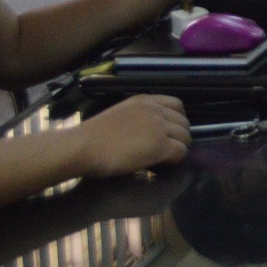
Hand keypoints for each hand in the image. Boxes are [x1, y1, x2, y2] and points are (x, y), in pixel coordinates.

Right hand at [71, 95, 189, 177]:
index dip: (176, 121)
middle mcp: (156, 110)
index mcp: (145, 100)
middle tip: (166, 151)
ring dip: (178, 149)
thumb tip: (149, 131)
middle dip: (179, 137)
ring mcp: (159, 127)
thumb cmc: (92, 136)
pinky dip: (174, 161)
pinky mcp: (160, 146)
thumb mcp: (120, 115)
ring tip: (163, 160)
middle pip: (184, 123)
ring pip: (185, 138)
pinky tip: (160, 167)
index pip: (177, 105)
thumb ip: (138, 118)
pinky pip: (181, 152)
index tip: (168, 133)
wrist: (81, 147)